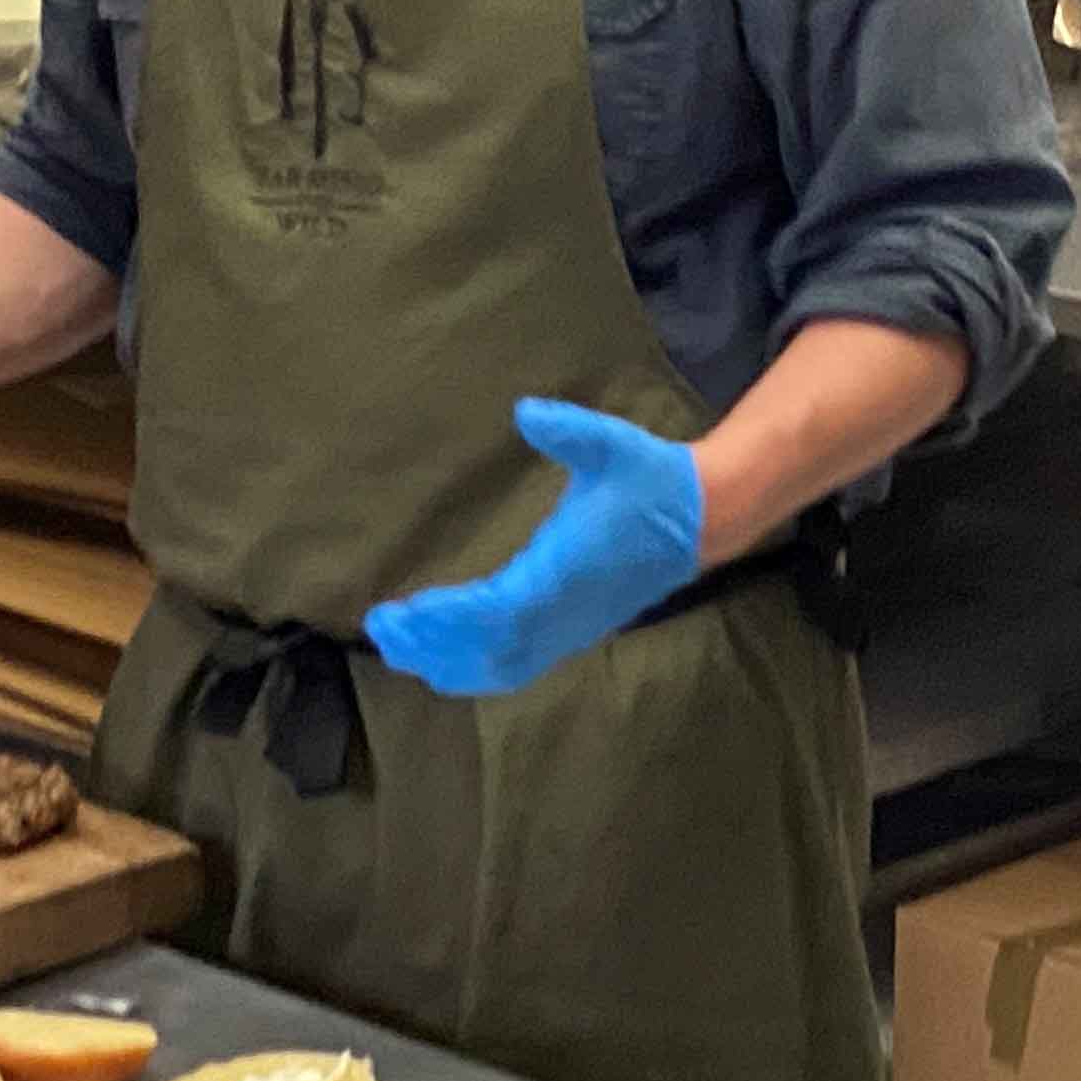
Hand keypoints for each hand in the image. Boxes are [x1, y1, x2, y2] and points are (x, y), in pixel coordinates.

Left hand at [364, 399, 703, 698]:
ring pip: (501, 666)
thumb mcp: (613, 443)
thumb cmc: (650, 479)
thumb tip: (526, 410)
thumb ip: (570, 430)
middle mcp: (565, 610)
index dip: (449, 617)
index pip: (499, 609)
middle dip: (433, 642)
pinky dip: (475, 670)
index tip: (406, 609)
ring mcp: (570, 629)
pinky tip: (442, 662)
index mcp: (566, 570)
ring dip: (448, 661)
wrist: (700, 521)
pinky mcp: (573, 633)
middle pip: (489, 648)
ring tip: (398, 647)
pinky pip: (517, 666)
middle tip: (380, 627)